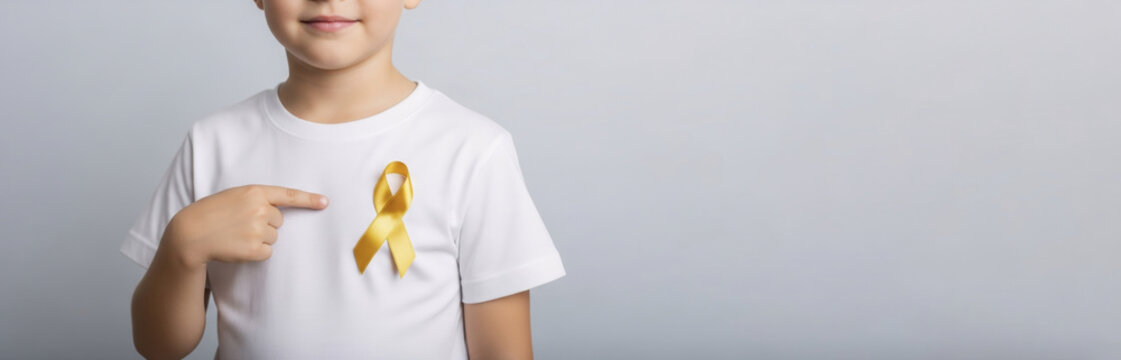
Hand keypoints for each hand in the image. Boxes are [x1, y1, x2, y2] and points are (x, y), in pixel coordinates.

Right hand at [163, 185, 328, 268]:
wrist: (190, 233)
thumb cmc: (211, 214)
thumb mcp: (233, 197)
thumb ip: (256, 200)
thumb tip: (278, 214)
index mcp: (254, 192)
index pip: (288, 195)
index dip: (309, 199)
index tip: (325, 202)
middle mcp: (260, 209)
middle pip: (279, 221)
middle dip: (265, 224)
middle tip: (240, 225)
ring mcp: (258, 229)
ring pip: (273, 237)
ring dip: (259, 239)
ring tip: (236, 235)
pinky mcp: (255, 249)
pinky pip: (267, 252)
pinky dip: (256, 253)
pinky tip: (238, 247)